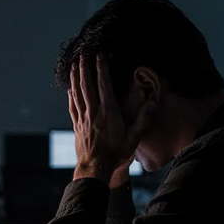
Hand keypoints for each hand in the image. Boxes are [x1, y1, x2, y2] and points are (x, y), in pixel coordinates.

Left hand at [69, 54, 154, 183]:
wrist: (95, 168)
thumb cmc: (116, 154)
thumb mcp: (134, 138)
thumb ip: (144, 120)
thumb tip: (154, 103)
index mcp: (108, 112)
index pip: (104, 85)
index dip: (101, 69)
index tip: (99, 56)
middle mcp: (94, 112)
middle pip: (87, 85)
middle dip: (85, 68)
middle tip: (83, 55)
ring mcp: (83, 118)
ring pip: (77, 94)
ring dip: (75, 78)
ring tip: (74, 65)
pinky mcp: (77, 126)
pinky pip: (72, 106)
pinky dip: (71, 95)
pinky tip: (70, 89)